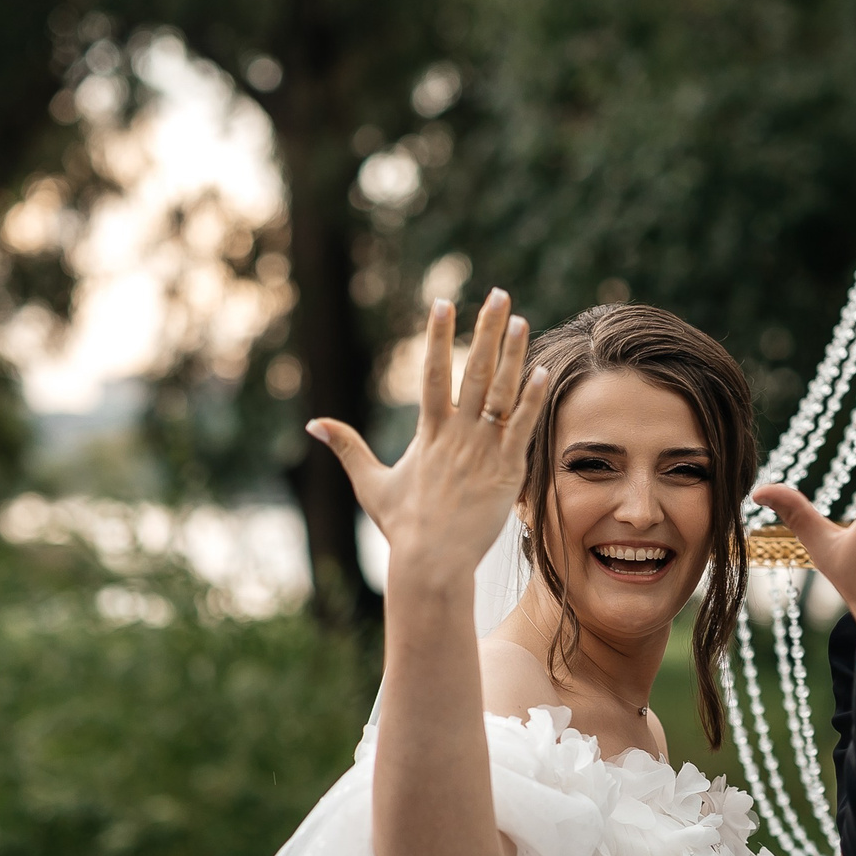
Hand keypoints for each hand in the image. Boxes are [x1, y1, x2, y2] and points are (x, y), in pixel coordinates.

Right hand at [307, 290, 547, 591]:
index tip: (442, 303)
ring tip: (521, 321)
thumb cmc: (402, 527)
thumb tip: (313, 423)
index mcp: (427, 433)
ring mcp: (482, 451)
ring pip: (501, 393)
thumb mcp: (370, 483)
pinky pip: (521, 428)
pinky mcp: (506, 471)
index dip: (437, 336)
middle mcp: (456, 434)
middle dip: (485, 330)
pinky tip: (542, 371)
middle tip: (497, 294)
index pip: (433, 373)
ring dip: (512, 355)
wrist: (431, 561)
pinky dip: (531, 400)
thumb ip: (347, 447)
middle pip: (472, 371)